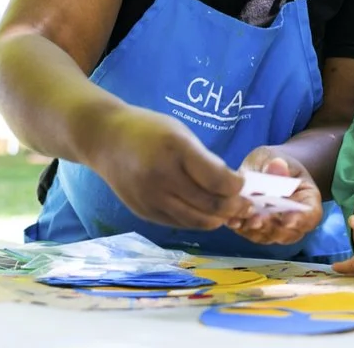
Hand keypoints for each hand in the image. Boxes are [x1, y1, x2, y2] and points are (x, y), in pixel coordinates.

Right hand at [89, 104, 243, 231]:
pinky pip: (177, 223)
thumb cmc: (150, 130)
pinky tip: (208, 216)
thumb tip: (230, 184)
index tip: (244, 184)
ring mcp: (150, 199)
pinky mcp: (143, 213)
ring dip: (217, 220)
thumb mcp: (182, 134)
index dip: (236, 187)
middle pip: (208, 204)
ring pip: (194, 220)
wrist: (106, 141)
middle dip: (233, 207)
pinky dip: (197, 222)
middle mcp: (162, 178)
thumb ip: (204, 160)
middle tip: (247, 205)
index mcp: (176, 151)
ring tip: (232, 215)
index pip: (215, 179)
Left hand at [231, 149, 322, 245]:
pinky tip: (231, 220)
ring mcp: (272, 227)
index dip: (301, 220)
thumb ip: (278, 164)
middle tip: (258, 220)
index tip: (288, 220)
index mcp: (307, 200)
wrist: (264, 168)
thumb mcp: (278, 157)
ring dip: (253, 230)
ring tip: (241, 220)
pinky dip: (239, 226)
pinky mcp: (251, 229)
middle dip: (271, 228)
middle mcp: (292, 220)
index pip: (311, 216)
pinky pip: (247, 232)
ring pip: (266, 236)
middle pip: (287, 233)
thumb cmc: (276, 162)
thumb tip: (276, 165)